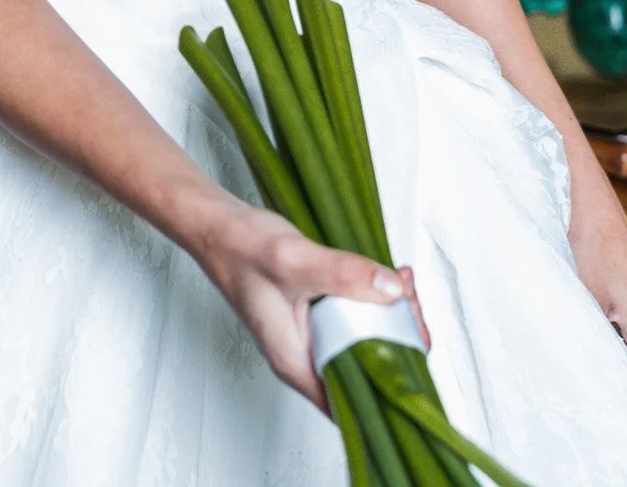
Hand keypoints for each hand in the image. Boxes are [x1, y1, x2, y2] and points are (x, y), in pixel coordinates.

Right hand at [192, 198, 426, 408]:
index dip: (392, 381)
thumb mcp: (291, 258)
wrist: (213, 226)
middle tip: (407, 298)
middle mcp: (304, 357)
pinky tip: (384, 278)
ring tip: (398, 281)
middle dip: (399, 338)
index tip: (413, 343)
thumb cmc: (237, 247)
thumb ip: (342, 274)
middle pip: (368, 370)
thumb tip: (392, 290)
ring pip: (365, 343)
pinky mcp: (315, 318)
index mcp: (295, 361)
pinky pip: (355, 321)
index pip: (356, 399)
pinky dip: (375, 301)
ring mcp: (310, 338)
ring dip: (390, 316)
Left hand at [569, 169, 626, 399]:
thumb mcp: (575, 294)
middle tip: (589, 403)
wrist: (577, 183)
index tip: (616, 421)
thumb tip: (567, 371)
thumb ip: (581, 335)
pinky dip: (607, 336)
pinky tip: (575, 334)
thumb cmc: (577, 236)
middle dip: (623, 386)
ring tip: (579, 372)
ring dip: (612, 358)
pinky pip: (624, 323)